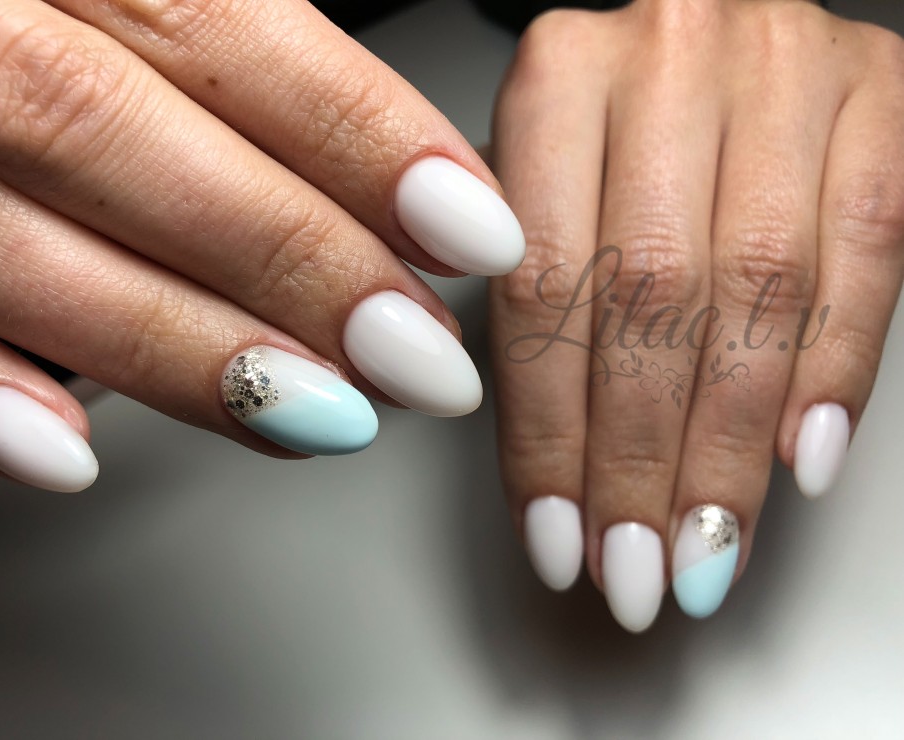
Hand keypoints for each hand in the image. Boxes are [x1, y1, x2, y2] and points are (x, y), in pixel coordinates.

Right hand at [0, 0, 524, 490]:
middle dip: (286, 256)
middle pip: (106, 130)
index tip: (468, 227)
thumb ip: (218, 48)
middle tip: (415, 354)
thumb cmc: (11, 12)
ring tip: (320, 416)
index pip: (210, 16)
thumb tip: (392, 176)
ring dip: (172, 344)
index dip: (352, 132)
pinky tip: (72, 453)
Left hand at [489, 0, 903, 629]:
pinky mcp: (880, 91)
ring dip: (729, 446)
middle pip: (651, 298)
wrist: (712, 28)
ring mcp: (783, 66)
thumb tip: (555, 469)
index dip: (549, 431)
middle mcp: (669, 55)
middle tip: (634, 570)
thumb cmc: (616, 123)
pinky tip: (799, 463)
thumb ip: (542, 293)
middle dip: (640, 460)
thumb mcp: (544, 182)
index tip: (556, 535)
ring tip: (706, 549)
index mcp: (559, 73)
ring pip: (759, 289)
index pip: (545, 286)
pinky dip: (832, 370)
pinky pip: (868, 250)